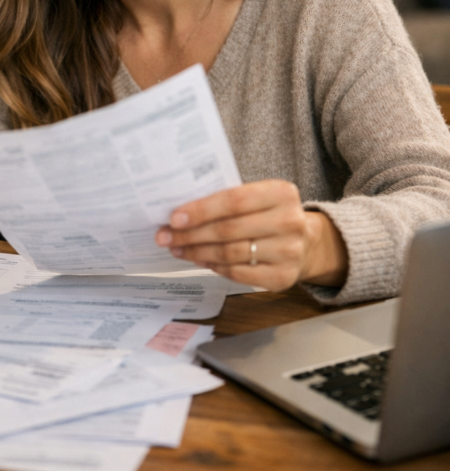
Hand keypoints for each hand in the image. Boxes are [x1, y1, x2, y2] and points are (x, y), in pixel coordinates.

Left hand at [155, 180, 347, 290]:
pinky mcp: (283, 277)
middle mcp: (289, 221)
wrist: (306, 243)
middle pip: (228, 230)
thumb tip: (181, 212)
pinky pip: (238, 273)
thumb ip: (228, 200)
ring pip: (229, 253)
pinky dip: (214, 266)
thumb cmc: (270, 215)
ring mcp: (288, 252)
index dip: (201, 210)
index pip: (234, 200)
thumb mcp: (258, 197)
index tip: (174, 217)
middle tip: (165, 236)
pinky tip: (199, 260)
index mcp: (281, 193)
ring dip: (197, 252)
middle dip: (190, 234)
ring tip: (177, 248)